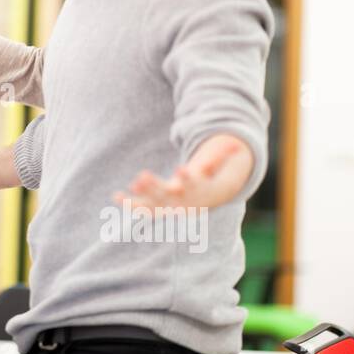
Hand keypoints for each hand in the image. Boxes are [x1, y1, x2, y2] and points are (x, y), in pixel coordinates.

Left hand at [111, 134, 252, 211]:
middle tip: (142, 176)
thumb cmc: (206, 181)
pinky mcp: (155, 208)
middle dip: (155, 187)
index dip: (187, 178)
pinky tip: (115, 196)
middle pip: (167, 194)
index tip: (180, 170)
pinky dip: (128, 203)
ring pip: (153, 203)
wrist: (202, 204)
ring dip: (141, 196)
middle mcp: (180, 201)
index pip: (192, 184)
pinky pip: (141, 208)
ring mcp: (167, 207)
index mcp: (195, 191)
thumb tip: (237, 145)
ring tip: (130, 186)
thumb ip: (222, 158)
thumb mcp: (214, 170)